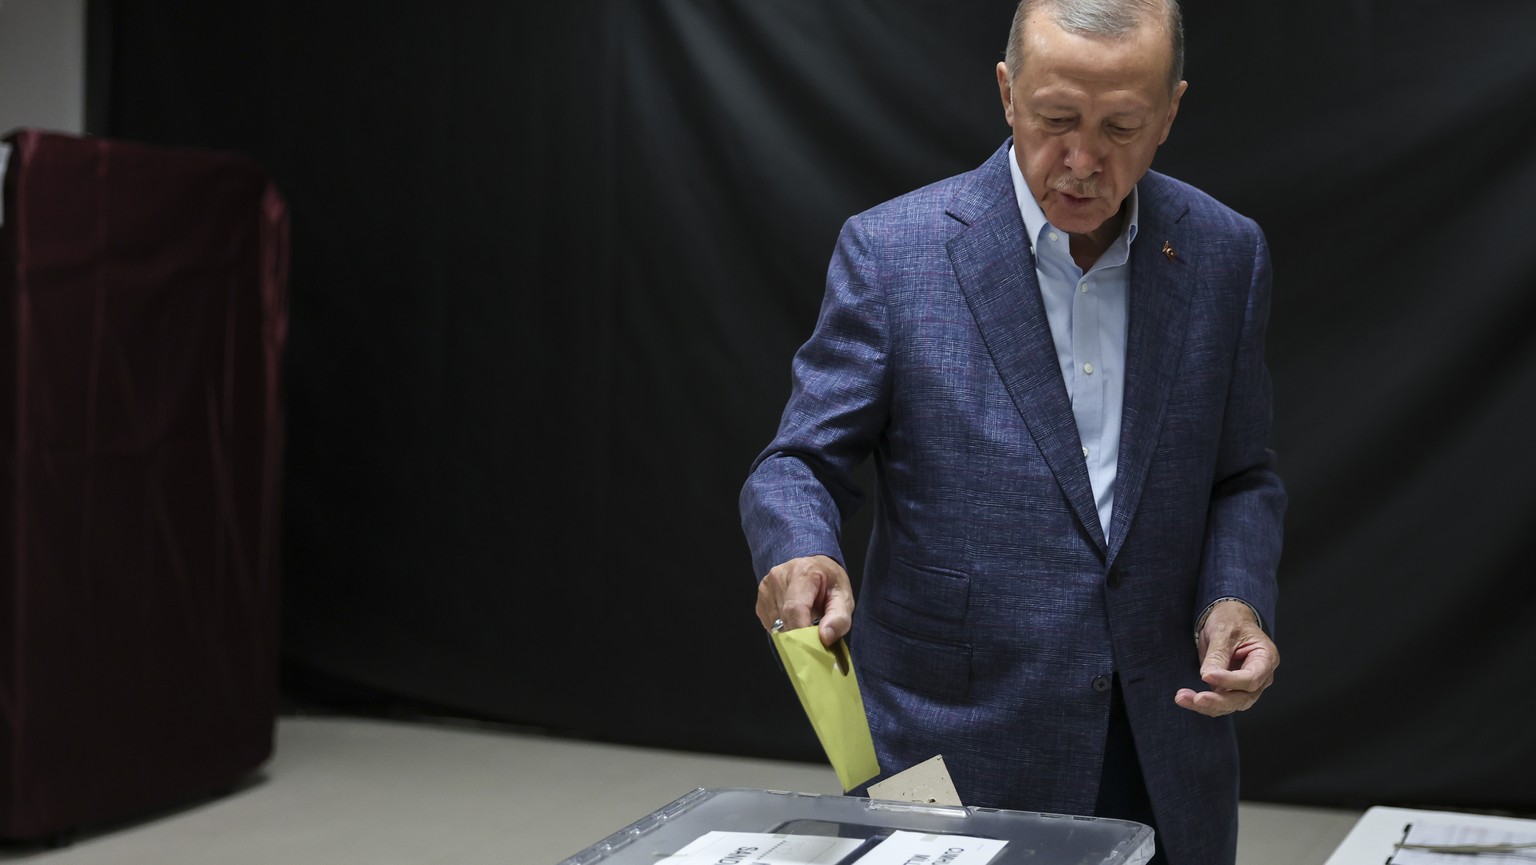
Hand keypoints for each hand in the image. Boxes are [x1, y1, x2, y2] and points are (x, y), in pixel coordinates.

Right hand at [755, 555, 854, 647]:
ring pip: (776, 625)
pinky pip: (770, 625)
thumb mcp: (844, 597)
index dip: (802, 633)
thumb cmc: (830, 582)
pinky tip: (794, 619)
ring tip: (806, 623)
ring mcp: (766, 588)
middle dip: (800, 636)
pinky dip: (783, 629)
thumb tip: (825, 638)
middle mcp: (779, 577)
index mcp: (803, 573)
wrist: (815, 566)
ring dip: (792, 632)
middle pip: (785, 619)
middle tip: (815, 640)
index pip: (795, 608)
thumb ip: (839, 618)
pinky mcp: (760, 600)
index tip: (813, 648)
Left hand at [1174, 600, 1278, 716]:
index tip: (1207, 676)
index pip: (1251, 678)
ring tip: (1182, 697)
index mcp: (1265, 658)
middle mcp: (1260, 677)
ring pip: (1229, 705)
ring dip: (1206, 706)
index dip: (1230, 681)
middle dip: (1218, 701)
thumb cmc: (1231, 621)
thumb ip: (1217, 655)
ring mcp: (1245, 687)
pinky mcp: (1229, 690)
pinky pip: (1218, 703)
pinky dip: (1202, 704)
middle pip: (1243, 698)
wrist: (1227, 620)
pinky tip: (1185, 698)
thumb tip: (1207, 677)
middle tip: (1197, 698)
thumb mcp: (1223, 632)